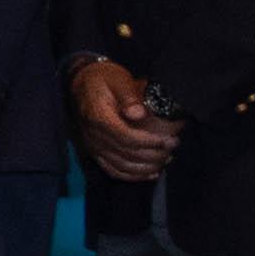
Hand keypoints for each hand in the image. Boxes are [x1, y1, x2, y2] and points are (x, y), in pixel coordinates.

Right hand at [67, 59, 179, 186]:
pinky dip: (132, 176)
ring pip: (122, 166)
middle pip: (127, 154)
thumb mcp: (117, 79)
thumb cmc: (103, 79)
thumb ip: (129, 95)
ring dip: (147, 167)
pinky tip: (150, 174)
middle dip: (154, 154)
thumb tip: (139, 113)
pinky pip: (113, 170)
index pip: (126, 137)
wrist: (82, 83)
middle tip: (173, 147)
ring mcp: (93, 146)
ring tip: (166, 159)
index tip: (169, 140)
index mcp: (99, 118)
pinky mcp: (95, 152)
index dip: (150, 142)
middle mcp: (94, 136)